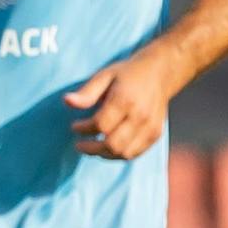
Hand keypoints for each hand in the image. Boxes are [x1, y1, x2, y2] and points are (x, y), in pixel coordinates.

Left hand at [63, 49, 178, 160]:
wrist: (160, 73)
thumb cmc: (127, 74)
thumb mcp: (104, 76)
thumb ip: (87, 92)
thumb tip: (67, 102)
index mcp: (126, 99)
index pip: (100, 124)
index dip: (84, 129)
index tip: (74, 126)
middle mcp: (140, 116)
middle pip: (112, 144)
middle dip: (91, 148)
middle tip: (79, 144)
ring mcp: (150, 127)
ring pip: (123, 153)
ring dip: (103, 154)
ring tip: (92, 147)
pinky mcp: (155, 134)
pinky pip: (134, 153)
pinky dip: (117, 154)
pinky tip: (107, 148)